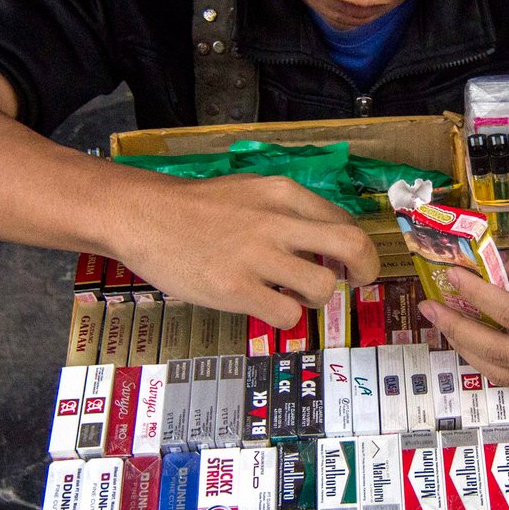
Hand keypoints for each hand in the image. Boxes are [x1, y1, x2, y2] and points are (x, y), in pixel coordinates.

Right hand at [115, 172, 378, 328]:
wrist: (143, 215)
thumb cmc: (197, 208)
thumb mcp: (251, 192)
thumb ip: (288, 212)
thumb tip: (327, 243)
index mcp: (283, 193)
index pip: (345, 221)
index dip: (355, 248)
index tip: (347, 263)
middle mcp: (277, 221)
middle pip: (353, 246)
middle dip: (365, 270)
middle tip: (355, 282)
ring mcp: (257, 256)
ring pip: (323, 286)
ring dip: (316, 298)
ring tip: (293, 295)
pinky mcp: (235, 288)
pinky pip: (287, 314)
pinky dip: (285, 317)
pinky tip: (266, 306)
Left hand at [418, 235, 508, 399]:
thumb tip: (491, 268)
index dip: (475, 294)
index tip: (449, 275)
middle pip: (497, 352)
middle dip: (457, 328)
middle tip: (428, 307)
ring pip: (502, 373)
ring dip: (468, 348)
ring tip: (445, 322)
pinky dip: (491, 361)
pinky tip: (474, 338)